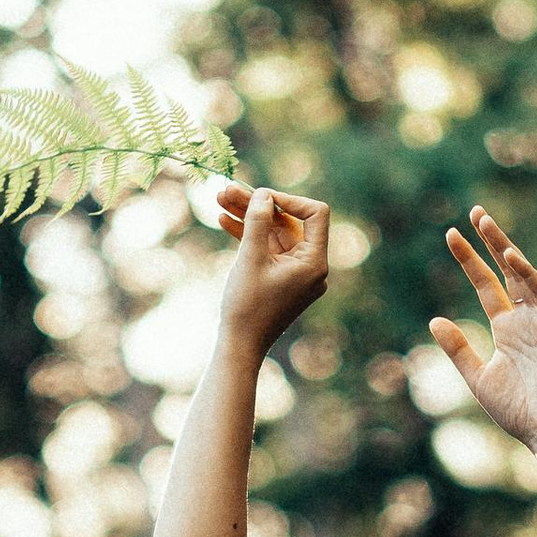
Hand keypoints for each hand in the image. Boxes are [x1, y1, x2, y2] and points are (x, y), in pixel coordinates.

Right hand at [214, 182, 330, 355]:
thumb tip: (263, 194)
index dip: (288, 199)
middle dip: (259, 206)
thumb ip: (258, 221)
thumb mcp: (251, 257)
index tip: (260, 196)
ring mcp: (296, 273)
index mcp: (314, 262)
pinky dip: (250, 236)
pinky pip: (269, 249)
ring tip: (220, 201)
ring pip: (275, 234)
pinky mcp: (281, 278)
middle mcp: (311, 266)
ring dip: (249, 218)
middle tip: (228, 191)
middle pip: (289, 222)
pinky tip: (224, 221)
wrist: (239, 345)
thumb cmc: (247, 305)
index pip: (315, 214)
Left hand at [430, 206, 536, 446]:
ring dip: (506, 247)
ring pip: (523, 275)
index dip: (470, 260)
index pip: (485, 284)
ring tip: (486, 223)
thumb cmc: (515, 408)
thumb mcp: (476, 376)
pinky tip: (511, 258)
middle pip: (506, 270)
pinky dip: (528, 276)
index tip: (451, 235)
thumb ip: (457, 348)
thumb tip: (434, 320)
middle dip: (490, 240)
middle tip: (475, 212)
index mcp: (506, 328)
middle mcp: (523, 318)